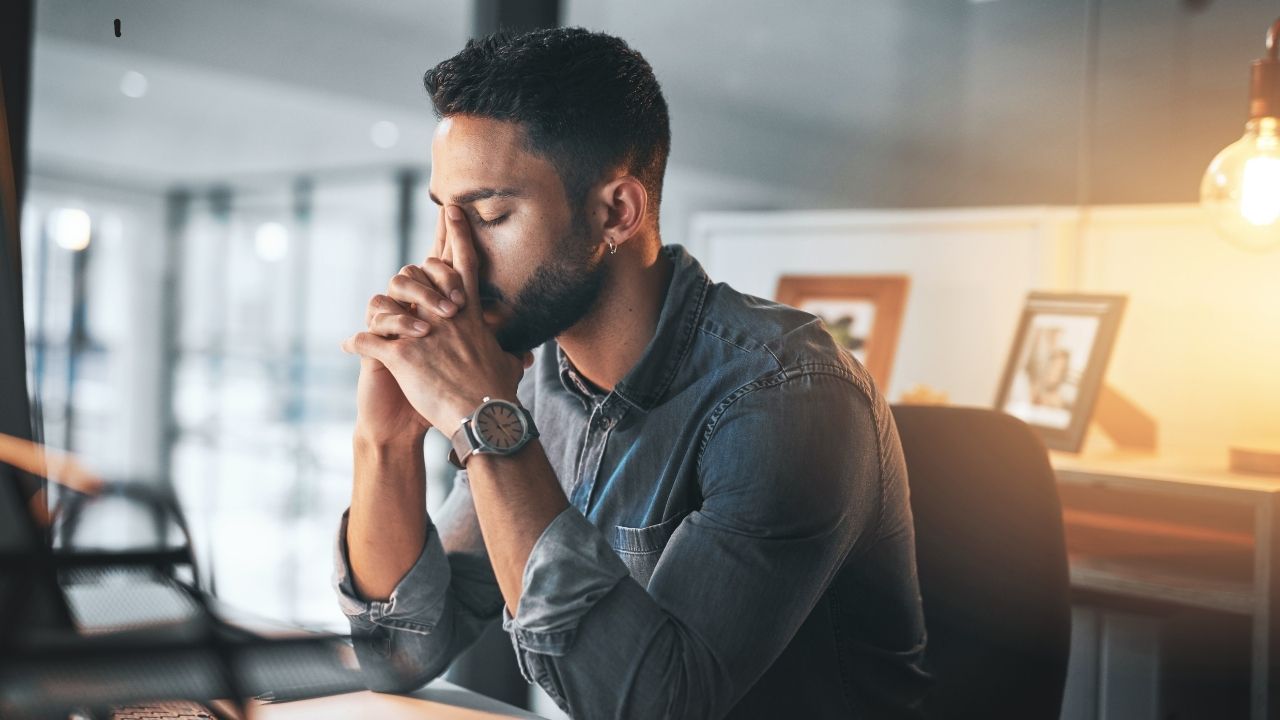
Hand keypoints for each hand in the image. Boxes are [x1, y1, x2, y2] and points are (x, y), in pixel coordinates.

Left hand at [343, 206, 533, 435]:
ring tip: (373, 326)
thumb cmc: (499, 393)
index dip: (458, 234)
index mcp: (468, 315)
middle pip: (420, 276)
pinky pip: (368, 340)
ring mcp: (420, 334)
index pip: (464, 264)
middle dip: (411, 274)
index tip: (451, 209)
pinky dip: (356, 343)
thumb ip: (510, 353)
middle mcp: (443, 317)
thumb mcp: (509, 365)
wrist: (483, 416)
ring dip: (379, 315)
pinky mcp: (401, 356)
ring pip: (386, 306)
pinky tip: (348, 348)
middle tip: (404, 275)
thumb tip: (525, 356)